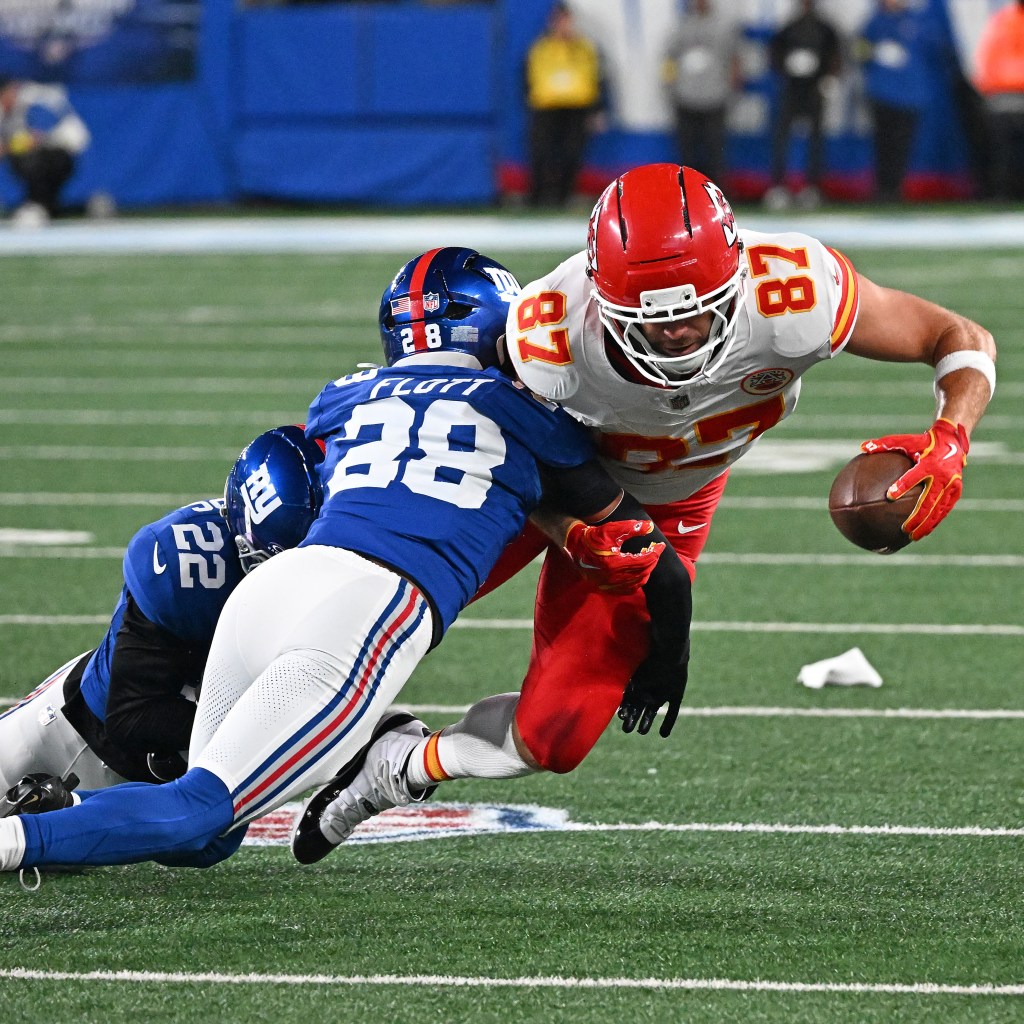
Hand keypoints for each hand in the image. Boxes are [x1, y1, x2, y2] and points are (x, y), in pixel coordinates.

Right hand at [563, 519, 664, 593]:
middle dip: (652, 561)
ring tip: (648, 560)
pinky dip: (637, 582)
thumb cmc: (592, 536)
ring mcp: (609, 584)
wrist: (573, 546)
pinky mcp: (606, 587)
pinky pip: (628, 589)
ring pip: (637, 583)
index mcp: (614, 563)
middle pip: (642, 572)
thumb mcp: (611, 529)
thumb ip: (631, 528)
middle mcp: (612, 577)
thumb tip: (649, 526)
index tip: (660, 545)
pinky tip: (638, 572)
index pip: (643, 560)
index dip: (654, 552)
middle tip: (655, 551)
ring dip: (646, 571)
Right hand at [618, 655, 687, 737]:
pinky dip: (668, 723)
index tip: (621, 718)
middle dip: (632, 718)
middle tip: (627, 730)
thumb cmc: (650, 664)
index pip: (629, 701)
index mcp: (639, 682)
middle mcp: (650, 688)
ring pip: (652, 711)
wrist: (670, 652)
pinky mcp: (676, 694)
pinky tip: (663, 735)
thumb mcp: (636, 680)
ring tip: (641, 732)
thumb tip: (625, 710)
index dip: (625, 710)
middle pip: (639, 707)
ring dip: (646, 721)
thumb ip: (630, 695)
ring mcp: (663, 692)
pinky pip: (673, 712)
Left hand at [861, 418, 968, 540]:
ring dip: (927, 524)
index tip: (889, 496)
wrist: (952, 441)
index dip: (902, 486)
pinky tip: (925, 531)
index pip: (913, 476)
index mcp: (928, 463)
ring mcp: (951, 485)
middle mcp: (942, 476)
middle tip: (904, 529)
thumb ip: (885, 444)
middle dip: (917, 517)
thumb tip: (862, 446)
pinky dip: (935, 520)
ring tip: (914, 536)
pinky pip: (945, 508)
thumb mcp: (906, 441)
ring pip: (938, 509)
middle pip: (928, 500)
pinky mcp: (956, 491)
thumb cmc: (923, 442)